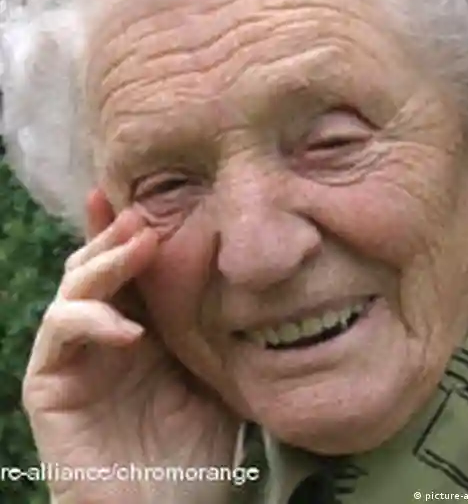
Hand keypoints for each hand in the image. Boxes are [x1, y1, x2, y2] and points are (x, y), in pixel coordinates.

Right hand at [22, 190, 240, 503]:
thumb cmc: (194, 449)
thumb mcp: (212, 376)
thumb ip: (210, 332)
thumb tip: (236, 279)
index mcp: (140, 330)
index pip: (129, 272)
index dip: (131, 235)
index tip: (145, 200)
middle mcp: (103, 337)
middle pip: (96, 268)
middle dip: (116, 237)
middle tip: (144, 213)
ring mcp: (74, 358)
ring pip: (72, 290)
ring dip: (103, 264)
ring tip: (141, 246)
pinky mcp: (50, 386)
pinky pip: (59, 335)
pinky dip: (91, 322)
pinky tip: (130, 332)